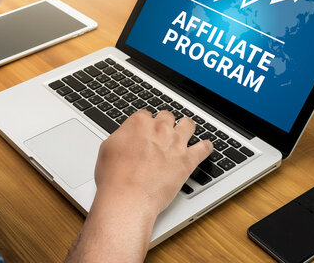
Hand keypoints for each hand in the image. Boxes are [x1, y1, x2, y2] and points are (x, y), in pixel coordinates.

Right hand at [94, 110, 212, 218]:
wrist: (128, 197)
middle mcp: (159, 129)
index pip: (145, 114)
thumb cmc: (114, 178)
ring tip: (186, 131)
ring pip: (188, 124)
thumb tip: (125, 136)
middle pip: (167, 116)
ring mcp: (175, 143)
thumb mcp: (107, 149)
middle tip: (162, 133)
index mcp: (138, 123)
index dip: (145, 123)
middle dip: (165, 123)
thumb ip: (120, 137)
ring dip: (186, 127)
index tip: (145, 130)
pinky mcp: (187, 160)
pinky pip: (204, 148)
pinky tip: (206, 147)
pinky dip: (206, 147)